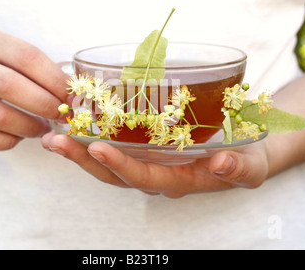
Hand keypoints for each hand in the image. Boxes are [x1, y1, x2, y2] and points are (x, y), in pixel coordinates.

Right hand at [0, 28, 69, 149]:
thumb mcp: (2, 53)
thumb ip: (33, 67)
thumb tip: (73, 92)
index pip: (27, 57)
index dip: (55, 79)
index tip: (72, 96)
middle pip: (11, 86)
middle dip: (45, 105)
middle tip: (63, 116)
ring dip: (29, 127)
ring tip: (42, 128)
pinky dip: (7, 141)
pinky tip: (18, 137)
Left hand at [42, 132, 269, 197]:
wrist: (246, 151)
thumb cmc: (247, 158)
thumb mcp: (251, 165)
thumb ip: (238, 169)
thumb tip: (221, 164)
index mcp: (179, 181)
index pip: (144, 178)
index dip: (120, 166)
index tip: (97, 148)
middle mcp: (158, 174)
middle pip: (114, 174)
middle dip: (85, 160)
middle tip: (57, 142)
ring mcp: (149, 162)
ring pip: (109, 162)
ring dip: (80, 150)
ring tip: (53, 136)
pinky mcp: (146, 148)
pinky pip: (116, 145)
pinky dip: (93, 136)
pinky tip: (75, 123)